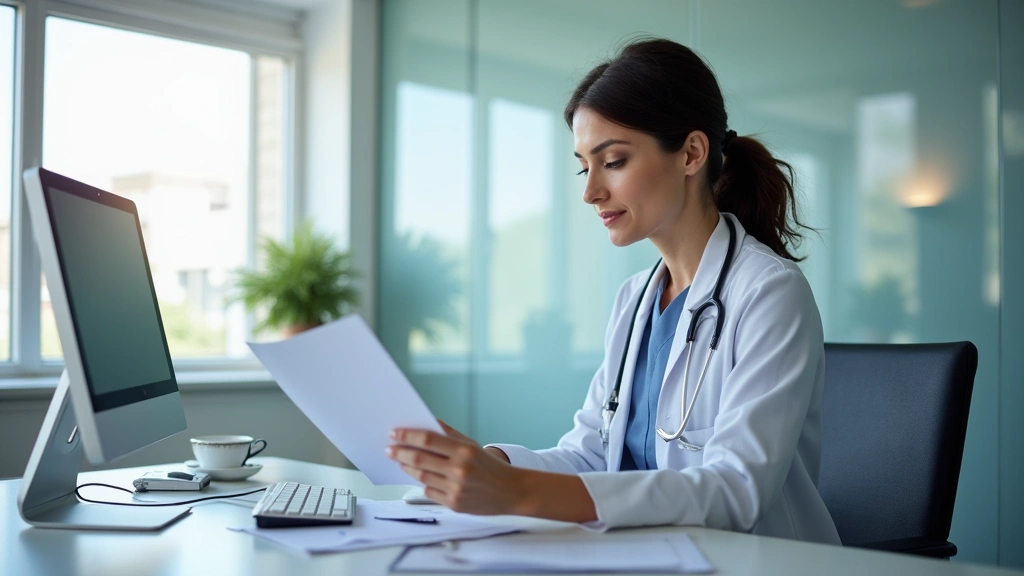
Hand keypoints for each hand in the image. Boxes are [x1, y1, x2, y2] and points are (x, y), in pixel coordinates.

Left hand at [387, 421, 523, 514]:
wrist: (510, 491)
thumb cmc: (489, 466)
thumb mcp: (471, 445)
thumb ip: (449, 433)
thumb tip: (427, 420)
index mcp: (464, 451)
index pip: (428, 440)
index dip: (407, 435)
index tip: (394, 433)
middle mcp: (459, 470)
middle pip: (419, 458)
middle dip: (400, 452)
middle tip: (389, 448)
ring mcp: (456, 489)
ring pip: (421, 476)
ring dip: (407, 467)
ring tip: (401, 461)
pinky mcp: (454, 504)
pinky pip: (430, 491)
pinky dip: (424, 482)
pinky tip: (423, 476)